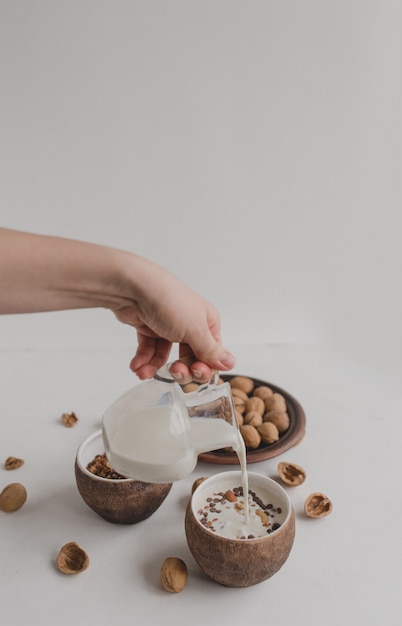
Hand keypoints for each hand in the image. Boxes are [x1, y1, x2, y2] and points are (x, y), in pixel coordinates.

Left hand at [113, 259, 235, 380]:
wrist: (133, 288)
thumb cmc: (168, 301)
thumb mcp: (195, 330)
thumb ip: (211, 351)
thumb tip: (230, 363)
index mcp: (207, 323)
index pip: (212, 355)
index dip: (204, 368)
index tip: (194, 371)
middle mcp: (190, 325)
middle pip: (190, 359)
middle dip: (181, 370)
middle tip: (173, 371)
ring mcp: (169, 327)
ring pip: (167, 357)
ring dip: (156, 368)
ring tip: (145, 372)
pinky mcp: (149, 328)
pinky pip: (150, 351)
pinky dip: (143, 361)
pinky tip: (138, 366)